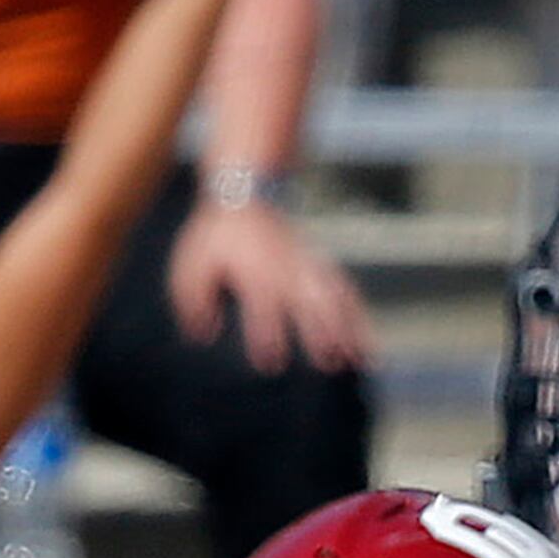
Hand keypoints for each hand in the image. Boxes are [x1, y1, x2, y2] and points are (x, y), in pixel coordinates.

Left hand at [169, 196, 370, 373]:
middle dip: (320, 334)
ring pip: (334, 299)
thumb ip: (193, 301)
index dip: (266, 337)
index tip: (270, 364)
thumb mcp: (190, 265)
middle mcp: (286, 272)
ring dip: (349, 328)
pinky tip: (368, 342)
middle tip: (328, 362)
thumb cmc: (215, 237)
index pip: (263, 309)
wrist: (244, 193)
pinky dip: (359, 317)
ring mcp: (307, 268)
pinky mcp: (319, 266)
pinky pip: (345, 291)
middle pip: (309, 305)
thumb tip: (203, 335)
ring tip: (361, 359)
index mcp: (255, 274)